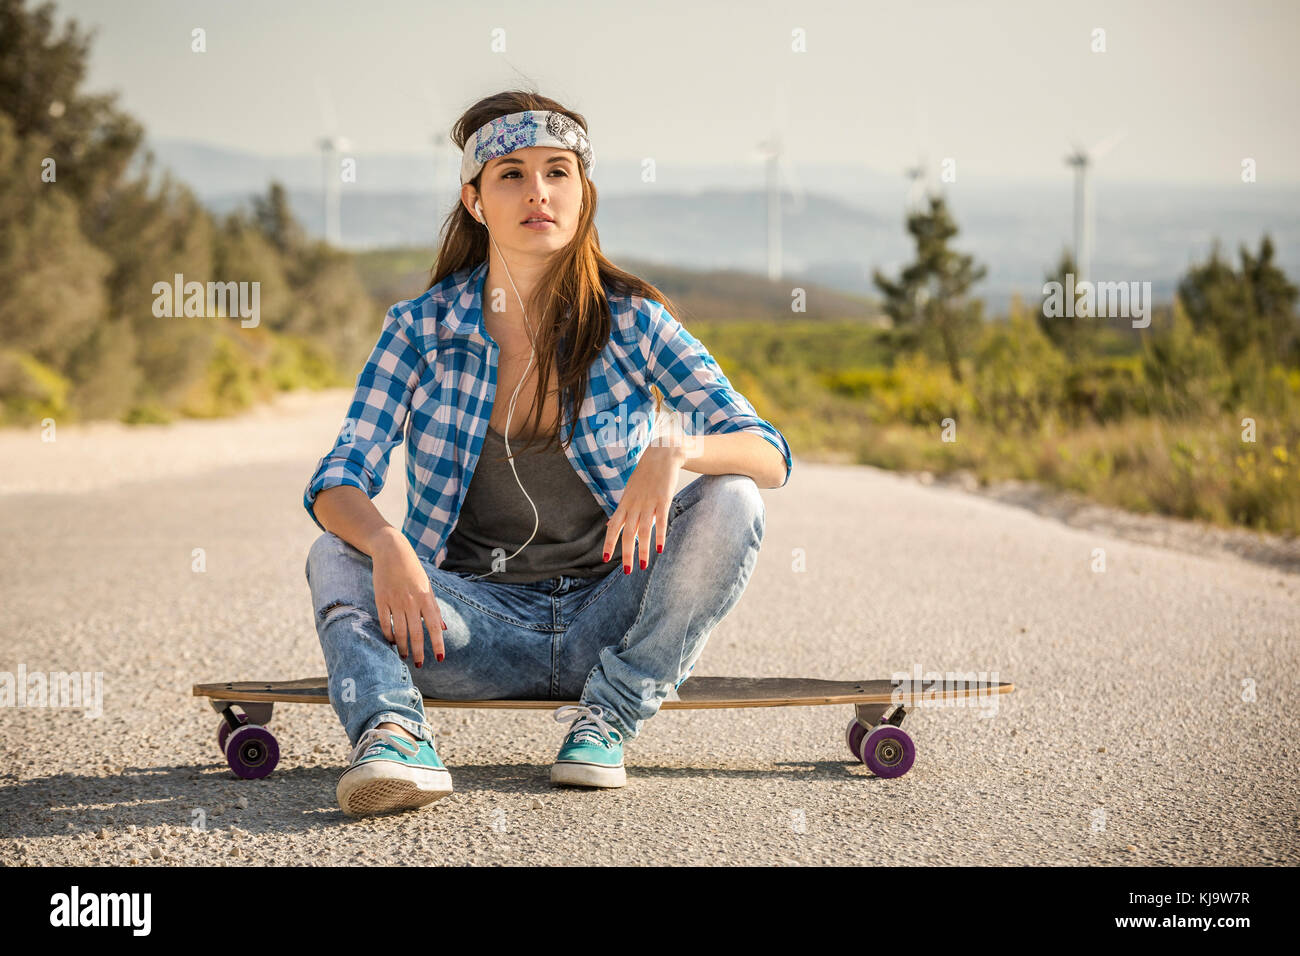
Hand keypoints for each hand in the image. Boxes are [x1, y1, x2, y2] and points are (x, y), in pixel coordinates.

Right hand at [369, 530, 445, 667]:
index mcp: (426, 597)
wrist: (392, 552)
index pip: (434, 626)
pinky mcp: (381, 600)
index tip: (440, 658)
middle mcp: (411, 601)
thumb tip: (444, 628)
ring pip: (399, 631)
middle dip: (418, 651)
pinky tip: (391, 642)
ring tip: (405, 656)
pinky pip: (385, 622)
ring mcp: (395, 601)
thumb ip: (435, 609)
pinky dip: (388, 635)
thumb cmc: (413, 570)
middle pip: (416, 633)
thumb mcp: (428, 587)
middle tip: (419, 665)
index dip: (437, 643)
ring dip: (403, 646)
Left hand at [604, 444, 686, 572]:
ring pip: (644, 530)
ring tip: (643, 566)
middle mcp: (634, 505)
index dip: (608, 542)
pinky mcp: (663, 499)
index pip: (613, 526)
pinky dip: (660, 535)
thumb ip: (621, 511)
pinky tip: (660, 549)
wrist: (662, 453)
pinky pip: (660, 520)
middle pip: (628, 532)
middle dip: (626, 553)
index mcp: (625, 503)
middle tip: (626, 571)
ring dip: (642, 549)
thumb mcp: (629, 492)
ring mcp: (649, 502)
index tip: (604, 559)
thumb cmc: (645, 475)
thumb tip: (609, 524)